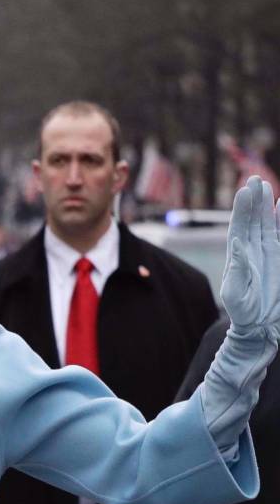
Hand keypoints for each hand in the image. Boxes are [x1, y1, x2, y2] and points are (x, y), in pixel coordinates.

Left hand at [221, 176, 279, 337]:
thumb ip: (236, 269)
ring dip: (267, 206)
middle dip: (254, 200)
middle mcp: (252, 250)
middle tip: (255, 179)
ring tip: (266, 185)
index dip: (242, 209)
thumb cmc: (242, 312)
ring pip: (267, 224)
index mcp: (237, 256)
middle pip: (253, 220)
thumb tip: (237, 244)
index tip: (244, 191)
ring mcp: (268, 253)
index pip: (239, 227)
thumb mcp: (235, 293)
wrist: (260, 325)